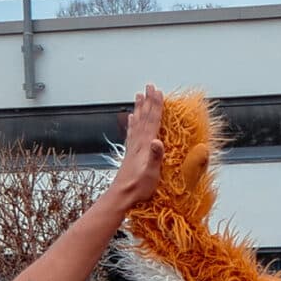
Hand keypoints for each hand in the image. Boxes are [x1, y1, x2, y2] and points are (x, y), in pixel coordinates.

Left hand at [107, 84, 164, 214]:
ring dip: (140, 108)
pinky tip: (132, 117)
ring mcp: (133, 147)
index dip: (156, 106)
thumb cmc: (139, 186)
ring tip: (139, 95)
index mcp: (145, 145)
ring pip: (138, 122)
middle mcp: (138, 142)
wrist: (122, 195)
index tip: (158, 92)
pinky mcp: (130, 153)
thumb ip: (155, 157)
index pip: (152, 121)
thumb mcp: (151, 173)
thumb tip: (157, 141)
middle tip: (149, 86)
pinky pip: (132, 132)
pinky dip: (133, 122)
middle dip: (148, 101)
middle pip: (145, 117)